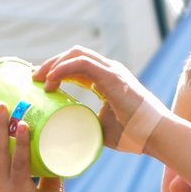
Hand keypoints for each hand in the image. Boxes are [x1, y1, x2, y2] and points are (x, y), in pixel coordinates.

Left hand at [32, 47, 162, 153]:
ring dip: (53, 64)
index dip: (56, 69)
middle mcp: (109, 70)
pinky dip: (63, 69)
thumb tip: (67, 135)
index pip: (77, 65)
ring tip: (39, 80)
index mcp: (107, 80)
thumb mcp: (101, 128)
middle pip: (73, 55)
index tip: (39, 81)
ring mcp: (112, 71)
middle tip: (34, 78)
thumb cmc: (134, 135)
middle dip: (50, 63)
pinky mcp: (112, 76)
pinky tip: (51, 81)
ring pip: (76, 54)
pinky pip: (82, 63)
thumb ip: (87, 124)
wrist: (157, 137)